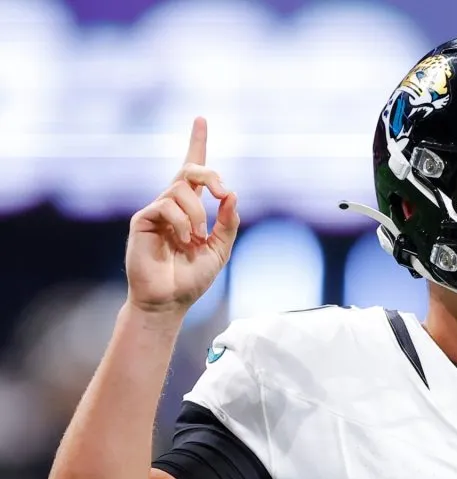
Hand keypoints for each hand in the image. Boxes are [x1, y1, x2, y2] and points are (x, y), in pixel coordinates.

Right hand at [125, 117, 239, 316]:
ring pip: (181, 189)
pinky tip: (183, 242)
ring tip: (196, 239)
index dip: (197, 143)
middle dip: (209, 173)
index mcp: (191, 208)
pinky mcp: (142, 219)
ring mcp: (156, 210)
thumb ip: (228, 222)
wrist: (169, 300)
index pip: (194, 170)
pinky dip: (182, 223)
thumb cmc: (192, 277)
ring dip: (197, 214)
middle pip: (189, 169)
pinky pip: (167, 206)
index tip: (201, 118)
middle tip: (221, 193)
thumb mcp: (221, 248)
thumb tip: (231, 193)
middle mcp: (172, 204)